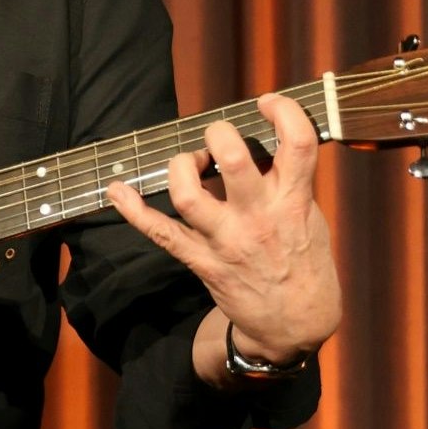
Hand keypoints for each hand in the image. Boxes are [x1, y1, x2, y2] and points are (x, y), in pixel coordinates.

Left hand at [106, 93, 340, 370]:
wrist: (295, 326)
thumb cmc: (305, 264)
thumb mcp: (310, 217)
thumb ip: (287, 182)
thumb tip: (260, 141)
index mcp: (294, 202)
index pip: (297, 143)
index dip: (282, 111)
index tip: (267, 102)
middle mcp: (259, 218)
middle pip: (234, 159)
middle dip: (219, 134)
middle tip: (217, 137)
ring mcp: (227, 241)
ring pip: (188, 193)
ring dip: (181, 166)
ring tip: (190, 164)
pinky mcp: (202, 260)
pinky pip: (160, 233)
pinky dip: (133, 210)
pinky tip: (116, 190)